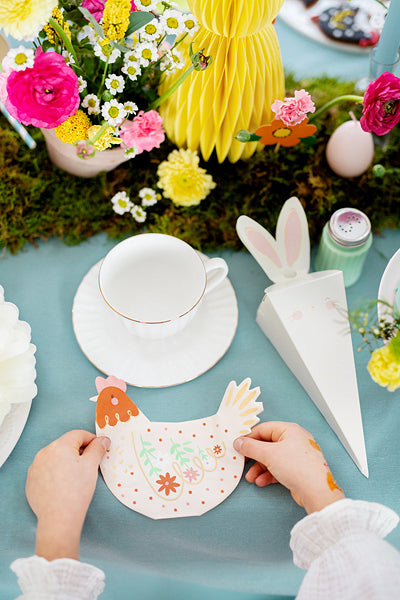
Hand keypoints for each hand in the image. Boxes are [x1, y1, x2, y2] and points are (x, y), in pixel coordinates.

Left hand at [25, 430, 109, 560]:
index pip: (78, 434)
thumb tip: (102, 439)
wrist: (59, 518)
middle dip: (78, 451)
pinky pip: (46, 469)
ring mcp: (35, 466)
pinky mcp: (31, 480)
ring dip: (66, 461)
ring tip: (75, 477)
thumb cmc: (76, 492)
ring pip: (55, 457)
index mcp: (60, 446)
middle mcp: (44, 453)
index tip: (98, 448)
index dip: (91, 439)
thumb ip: (97, 448)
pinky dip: (55, 472)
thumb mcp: (91, 466)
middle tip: (89, 464)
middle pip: (66, 444)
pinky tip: (63, 484)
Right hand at [233, 422, 344, 513]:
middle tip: (242, 463)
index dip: (249, 437)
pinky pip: (279, 468)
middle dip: (254, 457)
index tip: (238, 446)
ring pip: (272, 458)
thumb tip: (238, 442)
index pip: (264, 429)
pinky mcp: (298, 470)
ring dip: (259, 468)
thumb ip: (250, 447)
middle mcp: (294, 440)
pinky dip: (268, 474)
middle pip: (267, 445)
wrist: (317, 492)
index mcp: (289, 430)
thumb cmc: (297, 467)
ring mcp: (296, 456)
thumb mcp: (269, 454)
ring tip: (250, 478)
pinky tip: (261, 482)